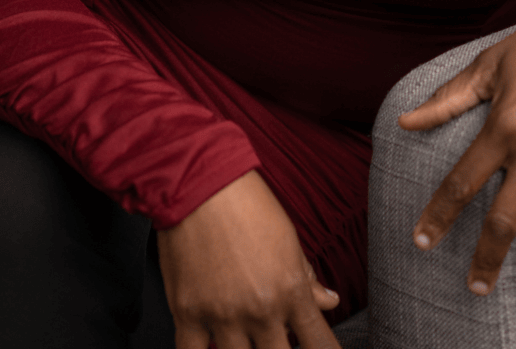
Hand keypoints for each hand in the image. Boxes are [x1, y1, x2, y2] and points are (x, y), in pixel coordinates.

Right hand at [156, 168, 341, 347]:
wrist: (200, 182)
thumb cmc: (247, 203)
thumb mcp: (288, 238)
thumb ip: (307, 278)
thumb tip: (328, 302)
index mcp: (290, 289)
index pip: (318, 343)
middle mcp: (260, 309)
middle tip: (276, 339)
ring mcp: (223, 315)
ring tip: (245, 338)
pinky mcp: (187, 314)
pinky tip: (211, 344)